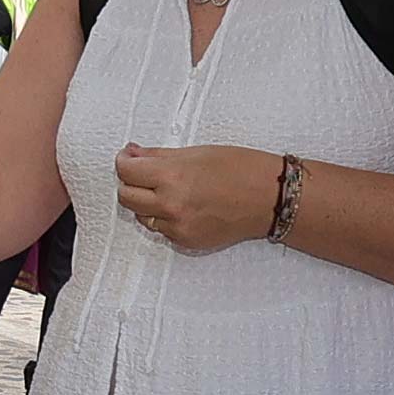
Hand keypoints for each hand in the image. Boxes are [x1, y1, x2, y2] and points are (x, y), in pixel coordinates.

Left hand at [114, 145, 283, 255]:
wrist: (270, 198)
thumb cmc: (242, 169)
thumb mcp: (196, 153)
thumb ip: (158, 156)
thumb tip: (133, 154)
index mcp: (172, 177)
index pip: (126, 171)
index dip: (123, 161)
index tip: (127, 157)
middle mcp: (171, 205)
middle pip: (126, 196)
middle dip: (130, 182)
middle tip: (141, 172)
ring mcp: (178, 227)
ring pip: (141, 215)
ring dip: (145, 202)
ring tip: (165, 189)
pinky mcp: (186, 241)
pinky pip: (161, 229)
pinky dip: (164, 217)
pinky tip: (181, 205)